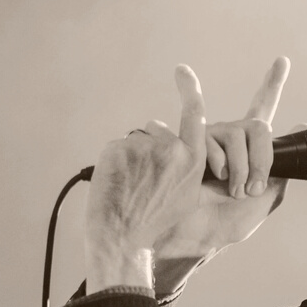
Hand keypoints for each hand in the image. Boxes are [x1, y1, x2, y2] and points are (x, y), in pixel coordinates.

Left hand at [81, 64, 210, 290]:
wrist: (123, 236)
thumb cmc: (155, 223)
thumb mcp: (188, 198)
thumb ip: (191, 170)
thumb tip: (184, 153)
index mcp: (193, 161)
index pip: (193, 114)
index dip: (188, 89)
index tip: (182, 70)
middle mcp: (172, 149)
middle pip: (157, 134)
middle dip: (148, 152)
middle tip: (141, 184)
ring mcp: (144, 148)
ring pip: (134, 145)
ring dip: (129, 161)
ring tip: (129, 189)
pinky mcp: (119, 148)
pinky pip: (115, 148)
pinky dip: (113, 163)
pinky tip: (116, 184)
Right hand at [152, 57, 298, 267]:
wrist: (195, 234)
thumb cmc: (228, 221)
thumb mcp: (265, 198)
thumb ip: (284, 168)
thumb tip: (303, 126)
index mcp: (249, 147)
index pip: (263, 110)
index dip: (272, 84)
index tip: (282, 61)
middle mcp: (228, 136)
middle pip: (256, 126)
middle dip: (260, 158)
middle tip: (252, 186)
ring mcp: (206, 136)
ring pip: (234, 134)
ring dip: (237, 167)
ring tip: (226, 187)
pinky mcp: (185, 141)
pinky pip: (205, 137)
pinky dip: (214, 160)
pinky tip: (205, 176)